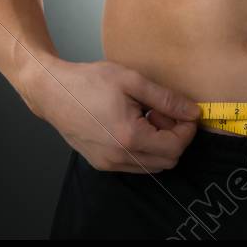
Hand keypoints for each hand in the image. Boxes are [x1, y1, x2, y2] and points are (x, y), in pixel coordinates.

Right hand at [29, 57, 201, 172]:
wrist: (53, 92)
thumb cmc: (89, 82)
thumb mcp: (132, 81)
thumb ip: (166, 99)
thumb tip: (193, 112)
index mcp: (130, 138)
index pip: (176, 147)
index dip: (186, 129)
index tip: (182, 110)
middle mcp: (119, 158)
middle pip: (168, 161)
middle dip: (173, 136)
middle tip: (160, 111)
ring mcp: (109, 164)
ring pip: (152, 166)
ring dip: (158, 144)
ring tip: (144, 116)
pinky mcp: (101, 164)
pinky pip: (135, 165)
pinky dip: (143, 149)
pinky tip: (132, 124)